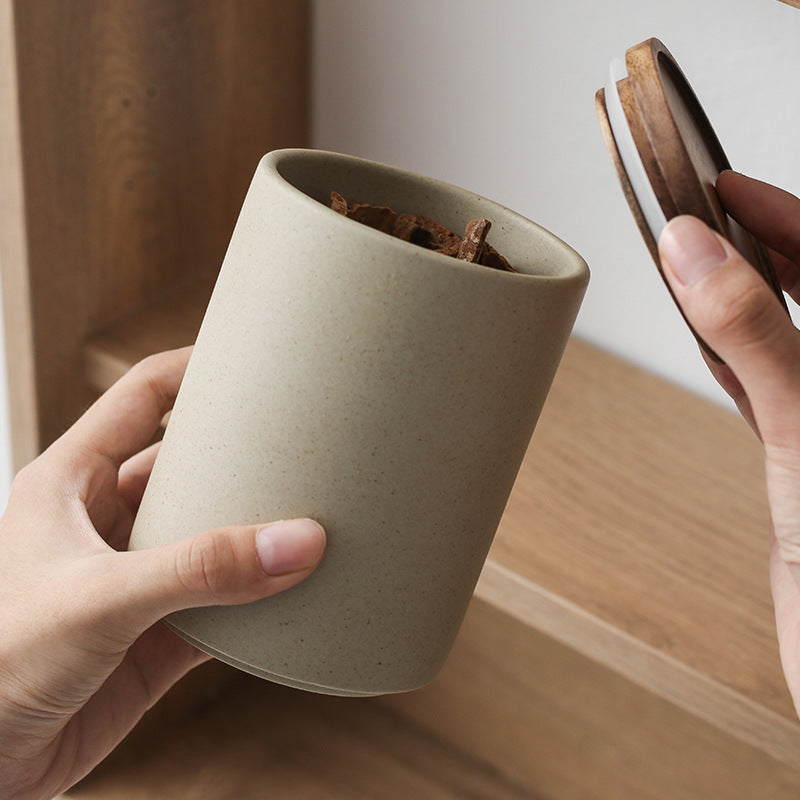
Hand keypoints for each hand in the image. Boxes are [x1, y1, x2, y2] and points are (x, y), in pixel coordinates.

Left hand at [0, 348, 325, 799]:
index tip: (256, 357)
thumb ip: (200, 570)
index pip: (142, 395)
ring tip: (315, 508)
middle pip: (189, 464)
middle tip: (304, 438)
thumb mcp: (97, 600)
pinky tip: (298, 588)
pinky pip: (225, 602)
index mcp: (72, 482)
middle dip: (242, 453)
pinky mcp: (158, 634)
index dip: (197, 368)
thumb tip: (299, 542)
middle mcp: (106, 521)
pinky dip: (262, 597)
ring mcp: (136, 577)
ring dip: (257, 528)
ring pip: (211, 534)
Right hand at [657, 171, 799, 713]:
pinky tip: (706, 340)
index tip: (723, 186)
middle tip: (696, 212)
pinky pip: (765, 388)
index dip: (784, 213)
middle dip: (757, 245)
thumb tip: (695, 250)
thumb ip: (757, 333)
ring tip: (692, 260)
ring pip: (785, 336)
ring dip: (736, 298)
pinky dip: (728, 357)